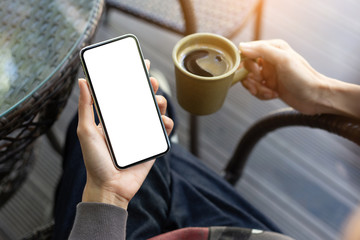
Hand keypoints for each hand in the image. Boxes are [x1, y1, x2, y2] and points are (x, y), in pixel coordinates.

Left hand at [77, 60, 173, 208]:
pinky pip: (163, 131)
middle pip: (142, 100)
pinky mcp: (151, 145)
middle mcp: (128, 123)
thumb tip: (83, 81)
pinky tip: (164, 121)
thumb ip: (86, 107)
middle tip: (150, 80)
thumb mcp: (86, 131)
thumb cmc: (95, 161)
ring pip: (154, 112)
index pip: (124, 94)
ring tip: (158, 101)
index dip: (131, 78)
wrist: (110, 187)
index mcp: (113, 118)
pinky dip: (167, 124)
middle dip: (149, 87)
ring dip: (160, 103)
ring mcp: (141, 134)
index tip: (139, 64)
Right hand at [239, 39, 330, 114]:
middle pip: (246, 68)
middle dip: (251, 79)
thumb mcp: (282, 60)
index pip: (248, 52)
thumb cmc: (303, 77)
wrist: (316, 97)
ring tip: (269, 92)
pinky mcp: (270, 86)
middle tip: (261, 83)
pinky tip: (274, 95)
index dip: (247, 64)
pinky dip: (262, 94)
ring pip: (250, 81)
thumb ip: (262, 50)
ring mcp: (269, 74)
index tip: (255, 72)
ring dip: (257, 89)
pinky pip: (256, 90)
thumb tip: (241, 46)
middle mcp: (269, 60)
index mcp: (272, 48)